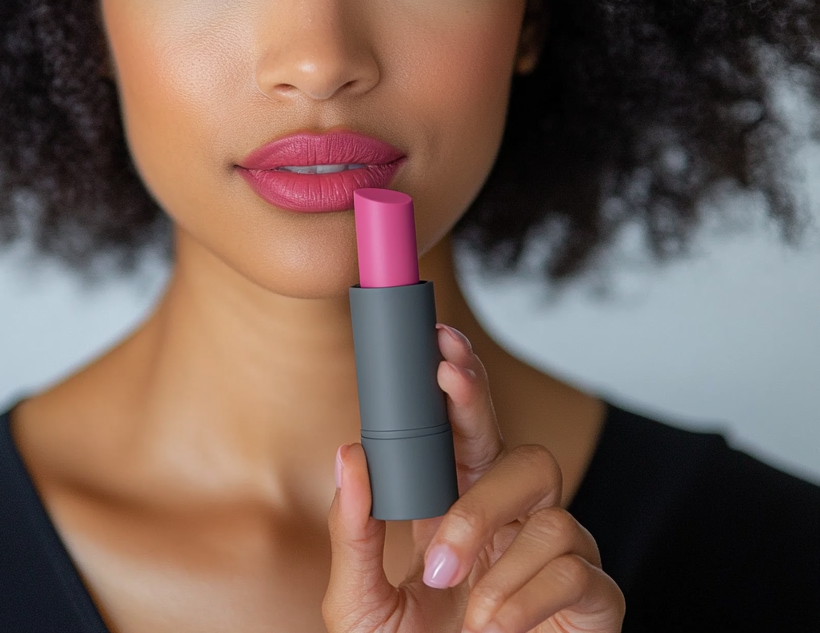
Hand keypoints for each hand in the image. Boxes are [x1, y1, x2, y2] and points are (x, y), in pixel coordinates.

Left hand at [323, 325, 623, 632]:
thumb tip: (351, 452)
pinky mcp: (593, 600)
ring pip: (547, 496)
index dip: (457, 385)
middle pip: (513, 443)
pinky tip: (497, 625)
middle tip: (445, 376)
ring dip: (489, 533)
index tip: (438, 340)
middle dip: (480, 404)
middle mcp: (510, 523)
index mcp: (456, 512)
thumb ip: (354, 532)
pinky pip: (576, 564)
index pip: (462, 435)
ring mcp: (555, 557)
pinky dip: (527, 593)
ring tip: (452, 590)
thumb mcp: (360, 605)